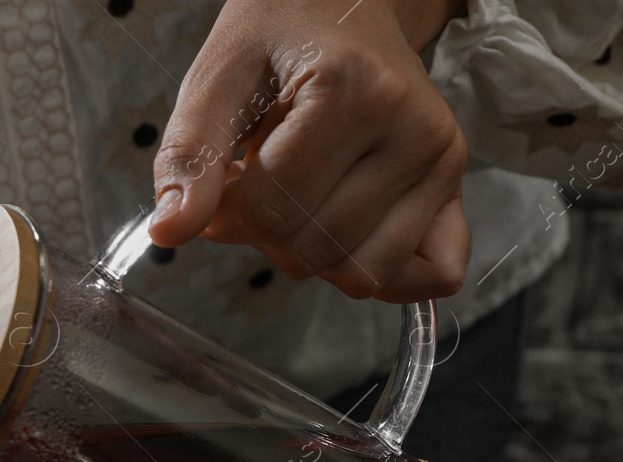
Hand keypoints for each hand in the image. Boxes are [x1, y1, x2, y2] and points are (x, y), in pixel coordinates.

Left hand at [150, 0, 470, 302]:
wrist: (344, 4)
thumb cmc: (277, 37)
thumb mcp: (218, 77)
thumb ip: (189, 155)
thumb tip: (169, 232)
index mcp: (356, 90)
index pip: (272, 207)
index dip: (226, 216)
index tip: (221, 183)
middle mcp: (414, 129)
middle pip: (314, 248)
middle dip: (266, 235)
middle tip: (260, 184)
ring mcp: (442, 160)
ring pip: (360, 272)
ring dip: (310, 254)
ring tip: (297, 197)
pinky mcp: (453, 184)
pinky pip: (433, 273)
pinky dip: (381, 273)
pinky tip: (343, 238)